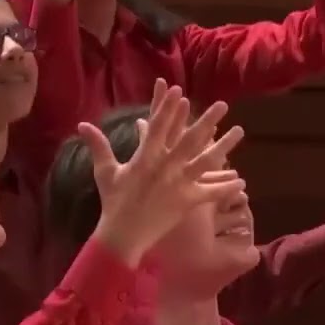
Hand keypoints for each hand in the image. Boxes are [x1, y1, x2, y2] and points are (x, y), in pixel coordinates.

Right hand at [84, 78, 245, 266]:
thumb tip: (82, 125)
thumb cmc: (114, 201)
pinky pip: (210, 193)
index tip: (180, 92)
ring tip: (240, 131)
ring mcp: (177, 184)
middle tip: (222, 105)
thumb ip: (99, 146)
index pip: (158, 127)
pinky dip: (226, 187)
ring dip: (224, 146)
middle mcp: (164, 167)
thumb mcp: (105, 172)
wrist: (123, 233)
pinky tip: (242, 181)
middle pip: (189, 139)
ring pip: (206, 161)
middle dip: (207, 120)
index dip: (169, 108)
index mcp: (144, 157)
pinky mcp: (187, 201)